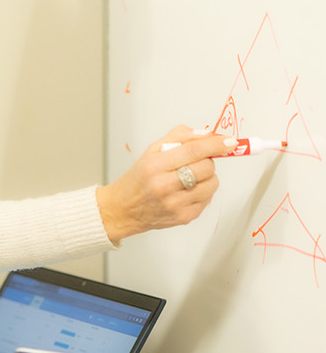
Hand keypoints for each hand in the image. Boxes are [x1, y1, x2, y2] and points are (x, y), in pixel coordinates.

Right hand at [97, 126, 235, 241]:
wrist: (123, 209)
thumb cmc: (138, 179)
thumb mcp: (151, 152)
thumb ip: (178, 138)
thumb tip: (207, 135)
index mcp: (155, 165)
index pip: (193, 151)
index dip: (216, 145)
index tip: (230, 142)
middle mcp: (164, 185)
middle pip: (206, 167)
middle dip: (208, 161)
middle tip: (196, 162)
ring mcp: (175, 203)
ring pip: (212, 184)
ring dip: (207, 178)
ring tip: (190, 178)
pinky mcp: (184, 217)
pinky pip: (208, 199)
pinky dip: (202, 192)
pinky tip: (186, 192)